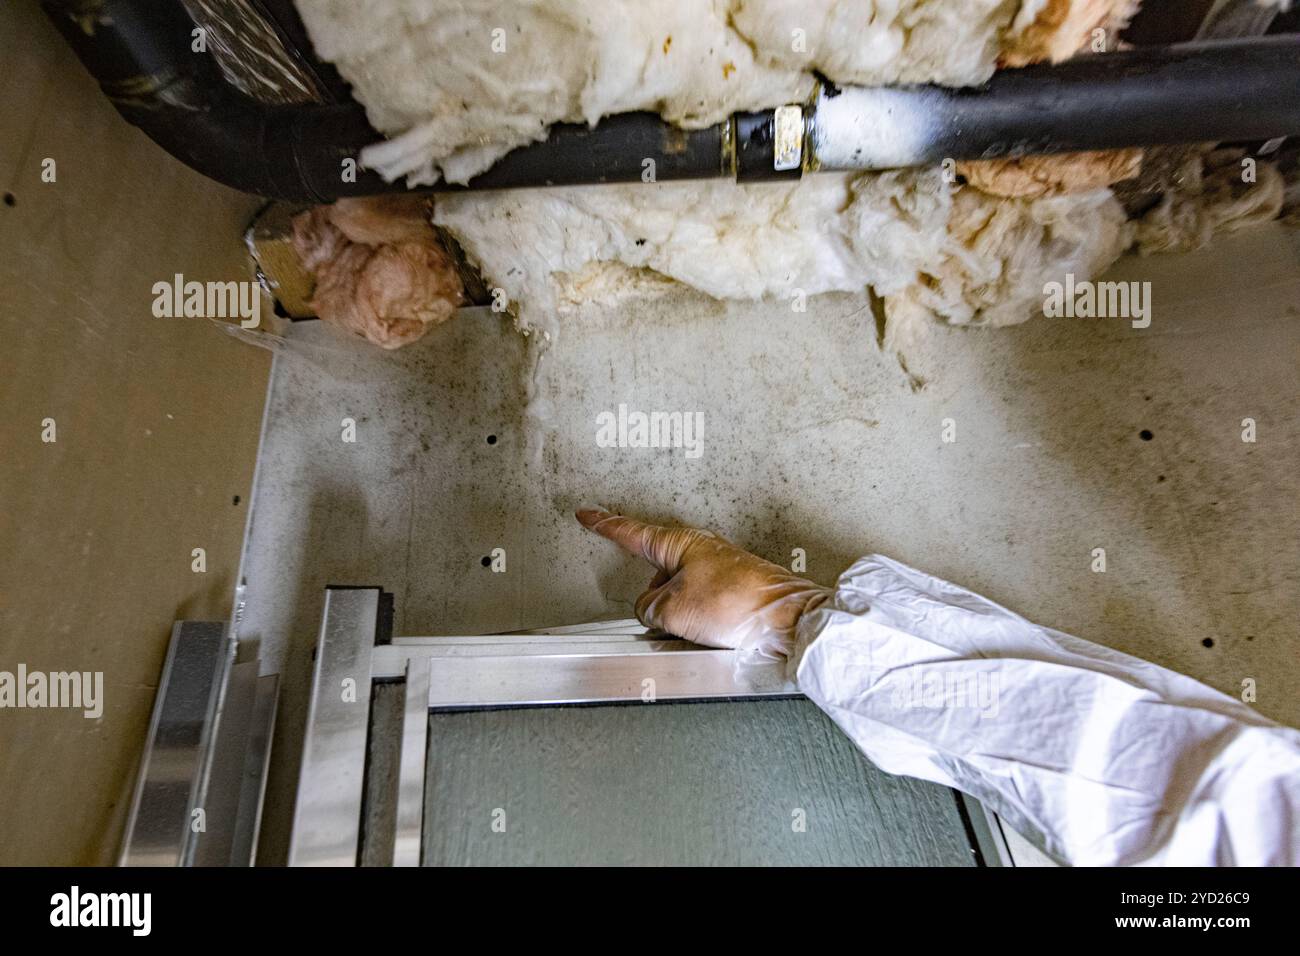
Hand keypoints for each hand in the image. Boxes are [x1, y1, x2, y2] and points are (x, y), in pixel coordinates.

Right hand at [576, 509, 829, 659]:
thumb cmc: (739, 605)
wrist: (788, 620)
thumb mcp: (673, 610)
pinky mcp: (732, 594)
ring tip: (700, 631)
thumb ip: (648, 608)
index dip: (605, 525)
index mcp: (680, 543)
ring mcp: (717, 572)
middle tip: (662, 620)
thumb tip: (652, 612)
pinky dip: (699, 624)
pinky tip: (713, 636)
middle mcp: (699, 551)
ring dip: (678, 617)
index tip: (588, 514)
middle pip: (656, 575)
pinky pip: (700, 610)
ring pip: (678, 597)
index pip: (631, 532)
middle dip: (653, 600)